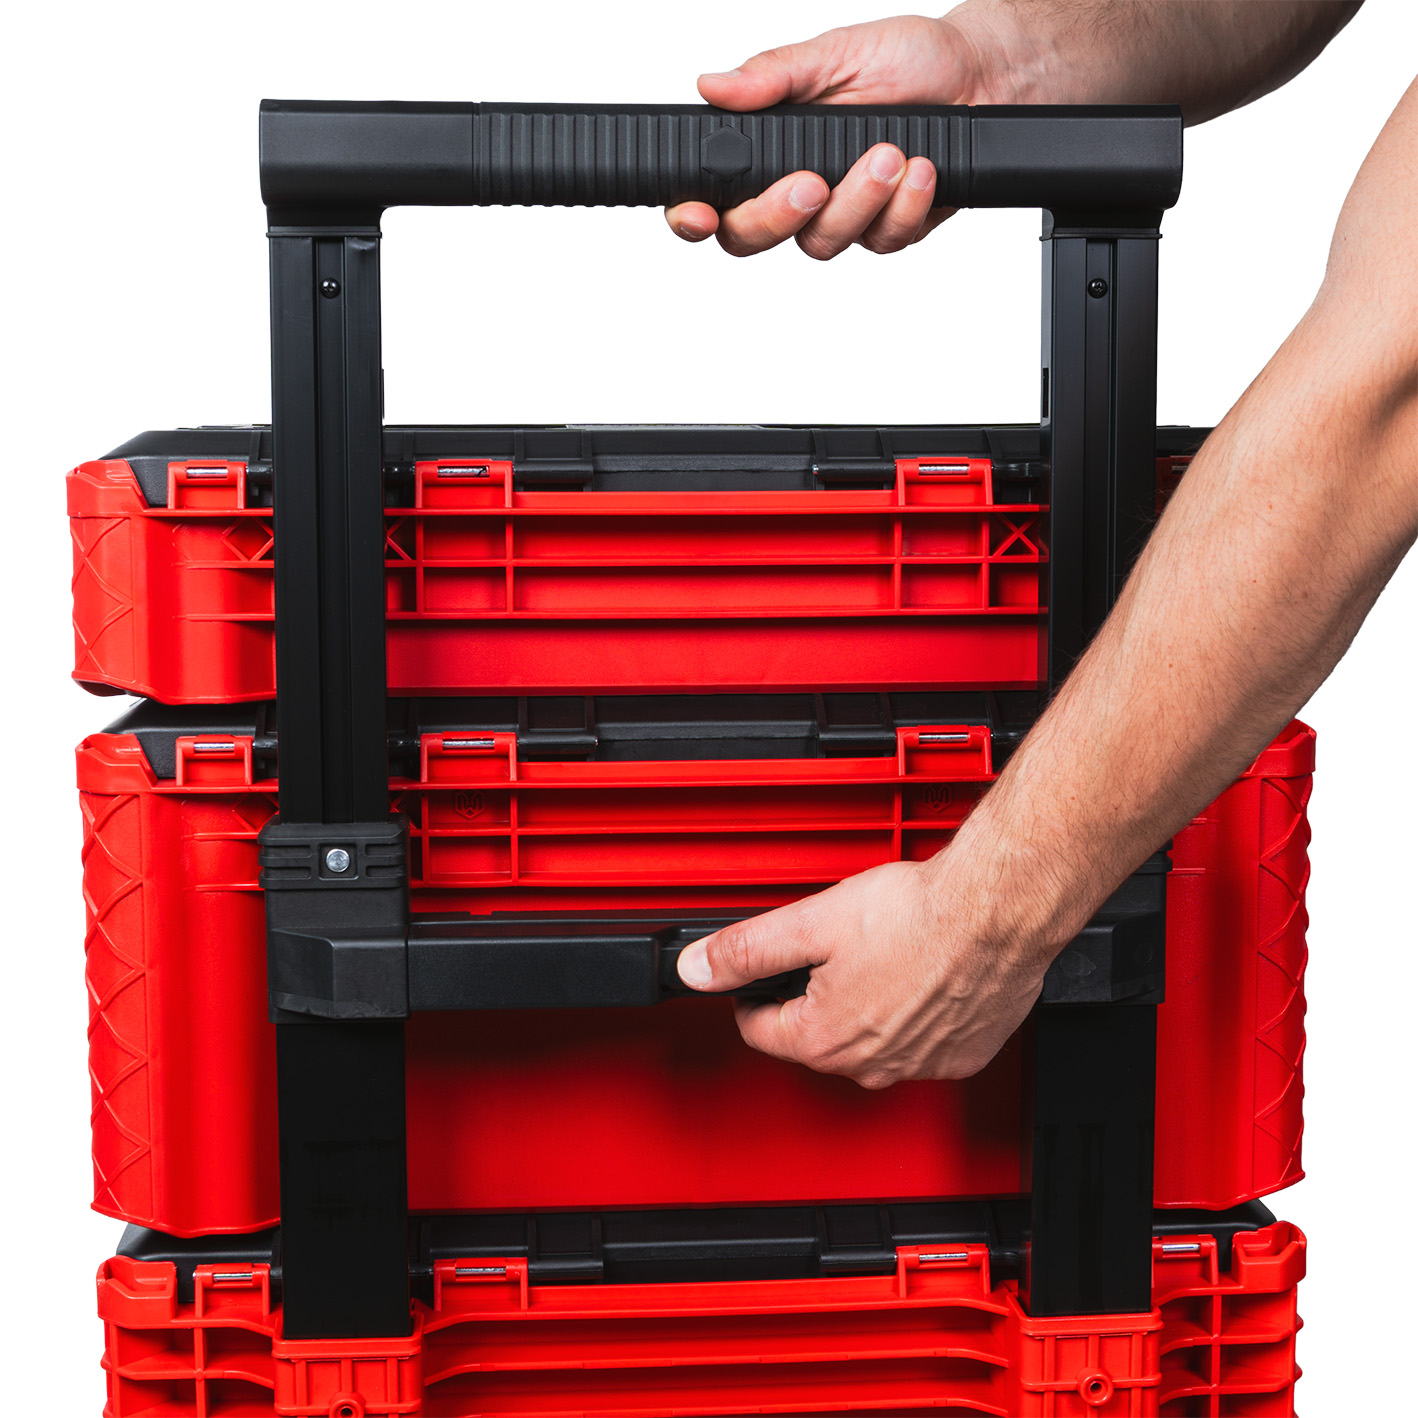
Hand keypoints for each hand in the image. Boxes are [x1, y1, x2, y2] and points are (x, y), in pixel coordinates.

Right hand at [668, 15, 992, 257]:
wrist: (981, 73)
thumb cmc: (907, 59)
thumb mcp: (834, 54)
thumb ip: (774, 76)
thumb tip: (713, 85)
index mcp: (770, 146)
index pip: (712, 194)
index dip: (692, 215)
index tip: (700, 214)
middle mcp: (797, 189)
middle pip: (751, 238)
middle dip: (778, 214)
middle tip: (812, 182)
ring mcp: (841, 216)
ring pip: (822, 242)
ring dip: (858, 200)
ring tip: (891, 152)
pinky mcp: (887, 230)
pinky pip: (882, 241)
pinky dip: (904, 206)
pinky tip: (922, 169)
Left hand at [675, 857, 1050, 1086]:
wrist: (996, 911)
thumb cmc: (917, 916)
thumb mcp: (810, 922)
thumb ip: (746, 950)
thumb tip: (696, 968)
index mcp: (824, 1040)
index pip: (759, 1029)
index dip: (755, 991)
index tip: (767, 971)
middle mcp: (871, 1066)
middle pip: (816, 1036)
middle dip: (814, 995)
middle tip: (834, 949)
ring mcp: (921, 1064)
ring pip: (870, 1041)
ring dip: (866, 1005)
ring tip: (882, 954)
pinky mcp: (962, 1056)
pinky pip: (923, 1043)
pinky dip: (916, 1016)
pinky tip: (921, 975)